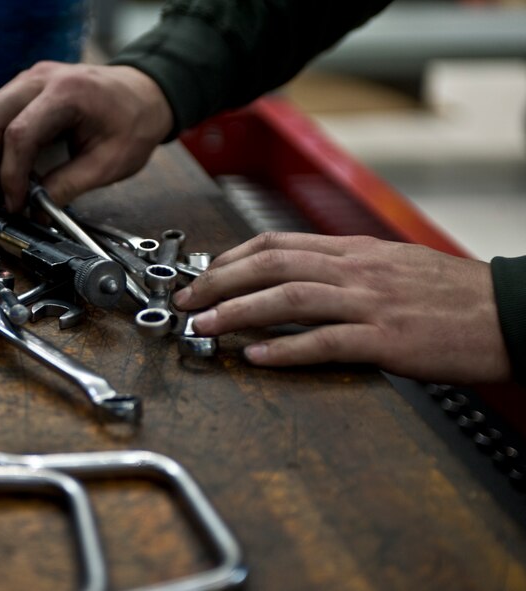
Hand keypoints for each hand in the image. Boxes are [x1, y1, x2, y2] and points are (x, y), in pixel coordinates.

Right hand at [0, 61, 172, 211]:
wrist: (143, 93)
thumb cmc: (133, 122)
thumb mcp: (109, 163)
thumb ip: (69, 186)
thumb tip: (35, 210)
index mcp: (68, 92)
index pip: (19, 135)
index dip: (11, 176)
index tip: (15, 204)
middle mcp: (40, 79)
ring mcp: (27, 80)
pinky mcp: (22, 88)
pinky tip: (3, 172)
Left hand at [173, 232, 511, 383]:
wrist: (510, 313)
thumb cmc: (451, 294)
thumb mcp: (392, 264)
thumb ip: (344, 267)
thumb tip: (298, 275)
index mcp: (354, 250)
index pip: (277, 242)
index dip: (231, 257)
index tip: (203, 271)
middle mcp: (355, 269)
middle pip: (271, 264)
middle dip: (219, 280)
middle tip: (185, 298)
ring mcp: (370, 302)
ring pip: (289, 297)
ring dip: (238, 311)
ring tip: (203, 325)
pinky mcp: (387, 339)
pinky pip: (326, 342)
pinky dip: (287, 349)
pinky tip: (257, 356)